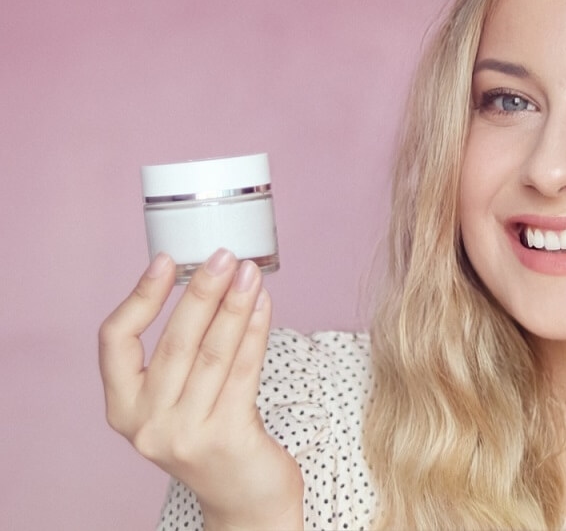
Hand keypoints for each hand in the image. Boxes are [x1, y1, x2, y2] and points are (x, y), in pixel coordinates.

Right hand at [99, 249, 302, 530]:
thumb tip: (211, 280)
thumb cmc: (212, 435)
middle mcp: (147, 424)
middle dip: (202, 292)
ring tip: (250, 272)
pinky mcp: (227, 437)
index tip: (167, 261)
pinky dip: (255, 331)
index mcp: (123, 408)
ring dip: (234, 306)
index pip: (114, 341)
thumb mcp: (179, 399)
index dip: (140, 296)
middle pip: (174, 342)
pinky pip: (244, 370)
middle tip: (224, 255)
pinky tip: (264, 305)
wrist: (244, 497)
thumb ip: (182, 353)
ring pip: (212, 353)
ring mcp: (185, 434)